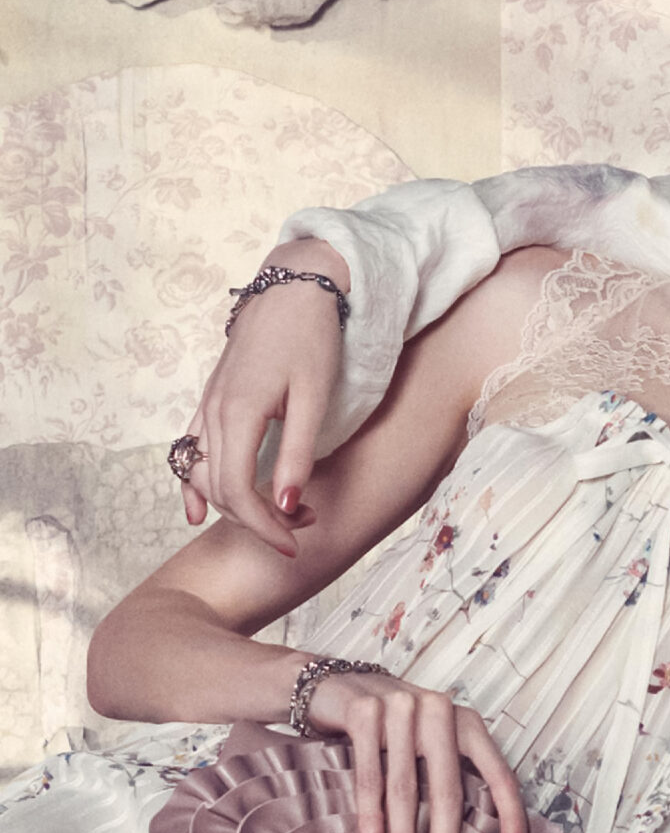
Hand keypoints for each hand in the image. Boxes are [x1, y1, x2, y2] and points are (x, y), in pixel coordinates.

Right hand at [177, 248, 349, 555]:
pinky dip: (194, 483)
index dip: (263, 527)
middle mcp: (214, 411)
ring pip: (204, 473)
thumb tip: (288, 508)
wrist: (296, 285)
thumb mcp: (314, 397)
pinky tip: (198, 512)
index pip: (237, 491)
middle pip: (219, 489)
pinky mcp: (212, 398)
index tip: (293, 546)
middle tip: (303, 528)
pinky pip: (191, 451)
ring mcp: (208, 404)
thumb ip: (299, 455)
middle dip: (258, 520)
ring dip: (236, 504)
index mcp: (238, 412)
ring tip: (279, 517)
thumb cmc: (311, 336)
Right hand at [307, 670, 528, 832]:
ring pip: (405, 788)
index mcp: (467, 723)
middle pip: (448, 789)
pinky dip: (370, 816)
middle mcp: (439, 710)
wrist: (334, 686)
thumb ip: (450, 775)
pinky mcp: (364, 712)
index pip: (499, 775)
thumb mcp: (429, 744)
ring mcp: (401, 707)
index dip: (511, 818)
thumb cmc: (391, 729)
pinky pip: (369, 776)